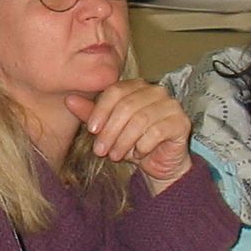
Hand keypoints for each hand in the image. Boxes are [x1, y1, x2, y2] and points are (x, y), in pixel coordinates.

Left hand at [64, 79, 193, 193]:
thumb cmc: (131, 142)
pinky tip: (138, 153)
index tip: (91, 130)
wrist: (157, 163)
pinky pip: (157, 131)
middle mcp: (156, 91)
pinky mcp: (181, 122)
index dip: (100, 110)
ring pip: (141, 120)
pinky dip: (143, 145)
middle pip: (127, 106)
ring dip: (124, 141)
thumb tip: (69, 99)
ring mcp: (171, 105)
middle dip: (110, 131)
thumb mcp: (107, 129)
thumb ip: (90, 114)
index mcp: (137, 86)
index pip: (115, 91)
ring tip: (116, 155)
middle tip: (101, 150)